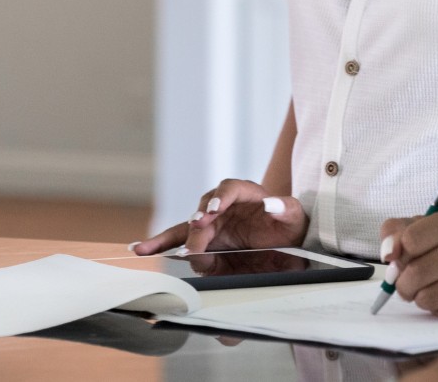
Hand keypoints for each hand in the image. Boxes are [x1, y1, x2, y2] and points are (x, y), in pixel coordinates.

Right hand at [130, 179, 307, 254]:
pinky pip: (180, 242)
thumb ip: (284, 208)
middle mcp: (222, 206)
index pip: (230, 189)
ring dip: (171, 239)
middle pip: (203, 211)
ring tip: (151, 249)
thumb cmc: (289, 225)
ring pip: (185, 228)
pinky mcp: (204, 242)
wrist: (286, 245)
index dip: (220, 198)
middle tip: (195, 247)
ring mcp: (211, 224)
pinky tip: (142, 249)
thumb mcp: (294, 216)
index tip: (214, 211)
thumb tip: (270, 203)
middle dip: (197, 228)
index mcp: (244, 193)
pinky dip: (160, 245)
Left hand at [381, 206, 437, 317]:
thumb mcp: (433, 225)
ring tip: (427, 291)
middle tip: (406, 284)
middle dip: (403, 284)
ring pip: (429, 297)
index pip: (411, 239)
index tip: (403, 258)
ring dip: (419, 298)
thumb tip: (388, 253)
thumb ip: (398, 230)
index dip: (400, 253)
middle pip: (417, 272)